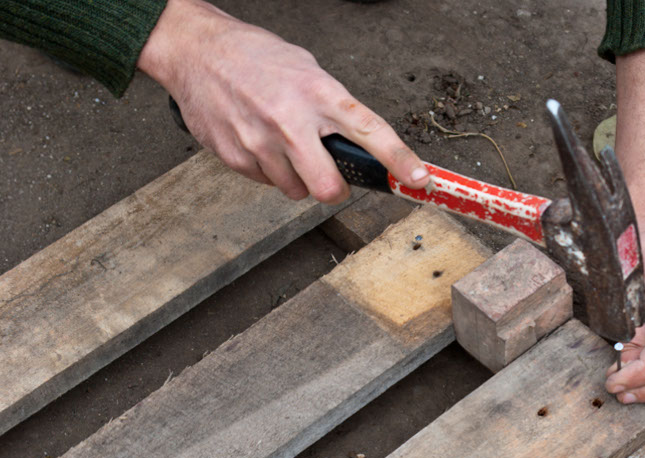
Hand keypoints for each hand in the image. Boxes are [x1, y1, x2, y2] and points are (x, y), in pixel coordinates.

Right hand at [137, 0, 428, 202]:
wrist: (196, 51)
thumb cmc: (256, 59)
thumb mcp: (307, 71)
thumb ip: (334, 108)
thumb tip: (362, 146)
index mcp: (319, 93)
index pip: (371, 131)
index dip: (399, 160)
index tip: (419, 180)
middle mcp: (291, 120)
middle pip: (329, 187)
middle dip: (335, 190)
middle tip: (330, 176)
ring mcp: (260, 142)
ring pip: (296, 191)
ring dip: (298, 178)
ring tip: (283, 144)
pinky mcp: (235, 156)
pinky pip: (266, 183)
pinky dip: (268, 170)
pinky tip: (258, 140)